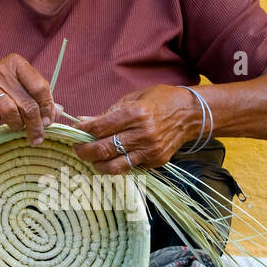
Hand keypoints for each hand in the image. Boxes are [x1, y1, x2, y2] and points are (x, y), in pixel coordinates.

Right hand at [0, 54, 54, 145]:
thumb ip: (39, 97)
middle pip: (28, 103)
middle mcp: (0, 70)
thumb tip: (60, 111)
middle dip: (36, 124)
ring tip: (15, 126)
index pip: (41, 87)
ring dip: (16, 124)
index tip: (49, 122)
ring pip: (11, 112)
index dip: (48, 107)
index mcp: (17, 63)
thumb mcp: (19, 87)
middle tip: (38, 136)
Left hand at [71, 85, 201, 172]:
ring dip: (98, 165)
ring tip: (93, 159)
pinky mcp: (156, 161)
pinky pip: (130, 168)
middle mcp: (142, 134)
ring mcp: (150, 150)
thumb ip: (109, 112)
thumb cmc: (160, 101)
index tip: (76, 132)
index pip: (100, 128)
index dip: (84, 132)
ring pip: (115, 166)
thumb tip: (85, 122)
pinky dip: (118, 165)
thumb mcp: (134, 98)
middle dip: (85, 151)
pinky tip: (113, 159)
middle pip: (103, 150)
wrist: (191, 114)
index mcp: (135, 114)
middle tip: (78, 149)